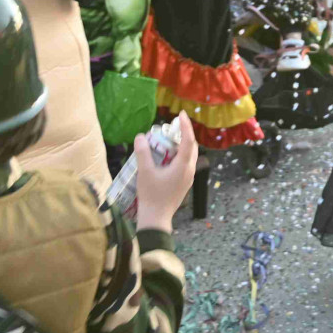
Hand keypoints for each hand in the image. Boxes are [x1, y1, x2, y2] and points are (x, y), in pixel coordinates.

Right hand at [133, 114, 198, 231]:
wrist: (156, 218)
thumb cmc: (151, 195)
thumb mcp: (145, 172)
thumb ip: (143, 153)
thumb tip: (140, 136)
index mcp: (183, 166)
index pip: (188, 140)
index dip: (185, 125)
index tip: (181, 114)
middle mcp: (189, 170)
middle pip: (192, 147)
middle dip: (185, 133)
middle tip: (174, 125)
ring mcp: (188, 178)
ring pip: (190, 156)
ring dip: (183, 144)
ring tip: (171, 138)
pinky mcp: (184, 183)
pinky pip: (186, 164)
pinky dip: (180, 154)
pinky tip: (169, 155)